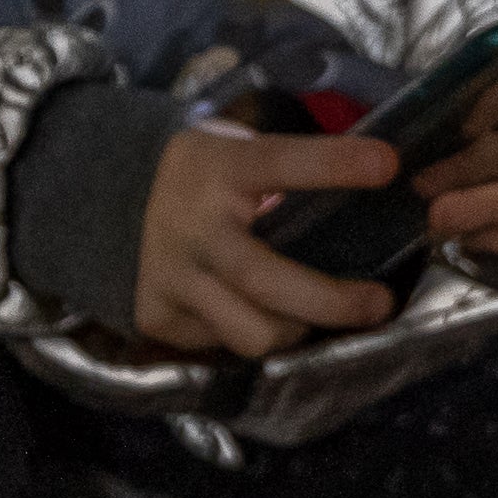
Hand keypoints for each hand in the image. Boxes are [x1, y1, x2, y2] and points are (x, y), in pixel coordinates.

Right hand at [130, 122, 412, 356]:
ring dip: (293, 328)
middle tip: (378, 304)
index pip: (280, 162)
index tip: (388, 166)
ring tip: (307, 314)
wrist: (109, 196)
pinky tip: (254, 313)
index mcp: (220, 170)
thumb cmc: (202, 176)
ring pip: (252, 332)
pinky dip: (250, 332)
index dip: (334, 164)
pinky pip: (224, 344)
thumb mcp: (239, 153)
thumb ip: (294, 171)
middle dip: (333, 302)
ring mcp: (170, 278)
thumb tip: (386, 181)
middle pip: (268, 282)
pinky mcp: (158, 316)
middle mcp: (193, 228)